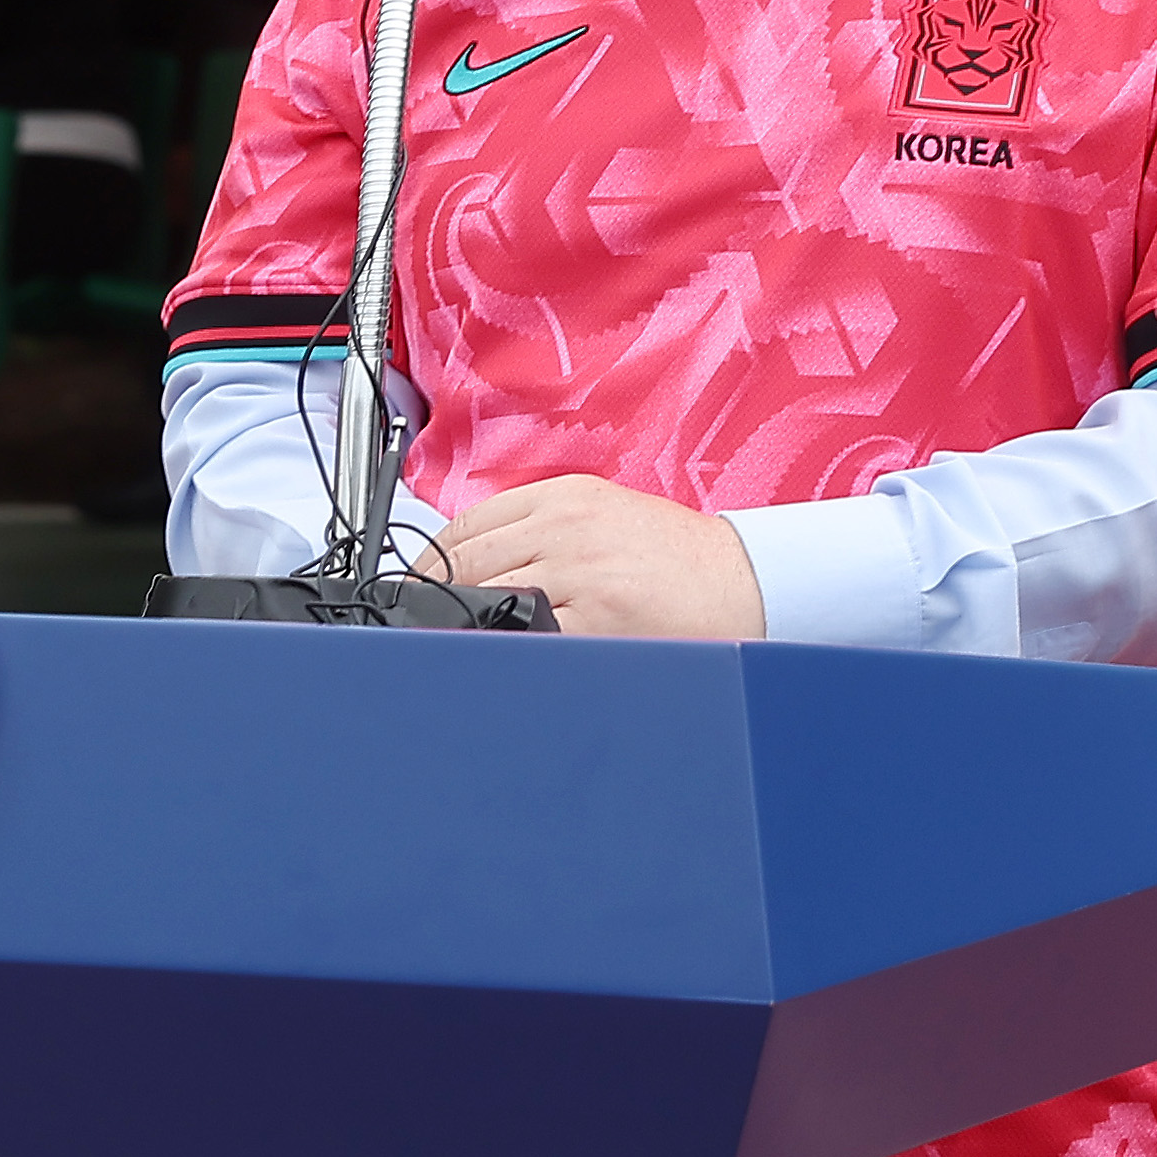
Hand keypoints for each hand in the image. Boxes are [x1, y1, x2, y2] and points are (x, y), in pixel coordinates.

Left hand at [437, 475, 762, 641]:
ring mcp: (579, 575)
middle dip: (431, 595)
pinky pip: (525, 636)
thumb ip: (544, 529)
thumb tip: (479, 563)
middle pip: (466, 561)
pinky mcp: (594, 620)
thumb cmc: (679, 556)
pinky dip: (497, 648)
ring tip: (439, 645)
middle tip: (413, 622)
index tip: (413, 584)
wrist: (743, 581)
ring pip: (485, 597)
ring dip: (454, 623)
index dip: (428, 560)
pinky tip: (486, 658)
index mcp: (565, 498)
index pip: (467, 524)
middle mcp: (566, 529)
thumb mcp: (605, 516)